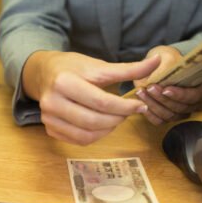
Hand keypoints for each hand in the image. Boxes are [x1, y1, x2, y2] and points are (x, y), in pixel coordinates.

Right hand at [22, 51, 159, 144]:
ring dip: (108, 130)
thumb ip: (129, 69)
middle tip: (128, 112)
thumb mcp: (98, 65)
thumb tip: (158, 61)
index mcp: (64, 82)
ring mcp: (48, 118)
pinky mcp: (49, 129)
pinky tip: (102, 124)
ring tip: (116, 118)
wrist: (43, 73)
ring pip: (87, 135)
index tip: (140, 105)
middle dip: (117, 119)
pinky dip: (95, 135)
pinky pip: (78, 140)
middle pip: (94, 121)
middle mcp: (52, 102)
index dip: (125, 107)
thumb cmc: (72, 67)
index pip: (102, 102)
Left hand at [133, 46, 201, 125]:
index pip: (195, 96)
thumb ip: (165, 65)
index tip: (165, 89)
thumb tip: (159, 69)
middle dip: (164, 99)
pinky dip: (150, 114)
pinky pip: (160, 121)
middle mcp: (194, 102)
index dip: (181, 95)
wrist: (156, 68)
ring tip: (141, 92)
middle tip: (150, 88)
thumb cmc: (166, 61)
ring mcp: (182, 112)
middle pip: (182, 108)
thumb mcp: (167, 57)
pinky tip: (141, 104)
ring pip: (170, 116)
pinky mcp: (169, 117)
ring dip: (154, 105)